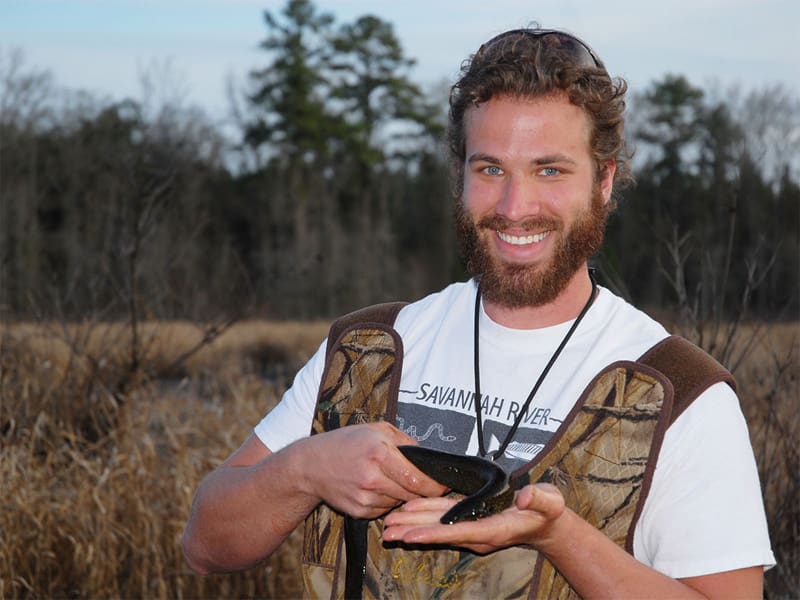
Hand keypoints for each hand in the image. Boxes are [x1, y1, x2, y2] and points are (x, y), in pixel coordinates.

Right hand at [295, 422, 447, 518]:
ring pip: (400, 503)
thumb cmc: (345, 443)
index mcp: (380, 454)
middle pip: (413, 494)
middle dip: (422, 490)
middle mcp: (373, 478)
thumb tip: (428, 455)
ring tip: (391, 480)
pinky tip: (376, 488)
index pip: (418, 478)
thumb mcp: (376, 429)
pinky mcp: (359, 512)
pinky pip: (385, 510)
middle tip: (424, 483)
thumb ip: (405, 441)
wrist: (310, 465)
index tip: (444, 484)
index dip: (436, 484)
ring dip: (403, 495)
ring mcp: (365, 498)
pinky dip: (387, 501)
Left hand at [382, 483, 566, 553]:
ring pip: (437, 526)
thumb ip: (537, 498)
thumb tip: (524, 496)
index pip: (458, 533)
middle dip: (413, 532)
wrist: (545, 522)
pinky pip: (441, 519)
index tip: (411, 536)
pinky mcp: (468, 519)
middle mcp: (478, 532)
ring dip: (412, 525)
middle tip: (387, 532)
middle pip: (440, 533)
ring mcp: (471, 527)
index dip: (434, 534)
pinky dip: (423, 515)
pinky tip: (408, 512)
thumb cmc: (547, 510)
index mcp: (494, 529)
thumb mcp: (548, 501)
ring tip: (388, 525)